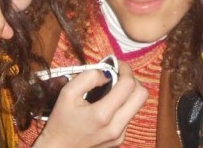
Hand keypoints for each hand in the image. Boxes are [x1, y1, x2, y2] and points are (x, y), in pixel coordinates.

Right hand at [33, 62, 147, 147]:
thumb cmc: (61, 121)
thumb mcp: (67, 93)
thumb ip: (88, 77)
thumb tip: (108, 72)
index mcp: (102, 115)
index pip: (128, 85)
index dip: (126, 69)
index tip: (117, 64)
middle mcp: (116, 127)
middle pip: (141, 95)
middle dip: (132, 80)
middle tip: (118, 75)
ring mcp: (120, 135)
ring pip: (137, 106)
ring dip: (128, 93)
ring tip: (112, 88)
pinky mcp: (120, 139)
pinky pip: (129, 116)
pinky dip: (123, 105)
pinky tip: (108, 104)